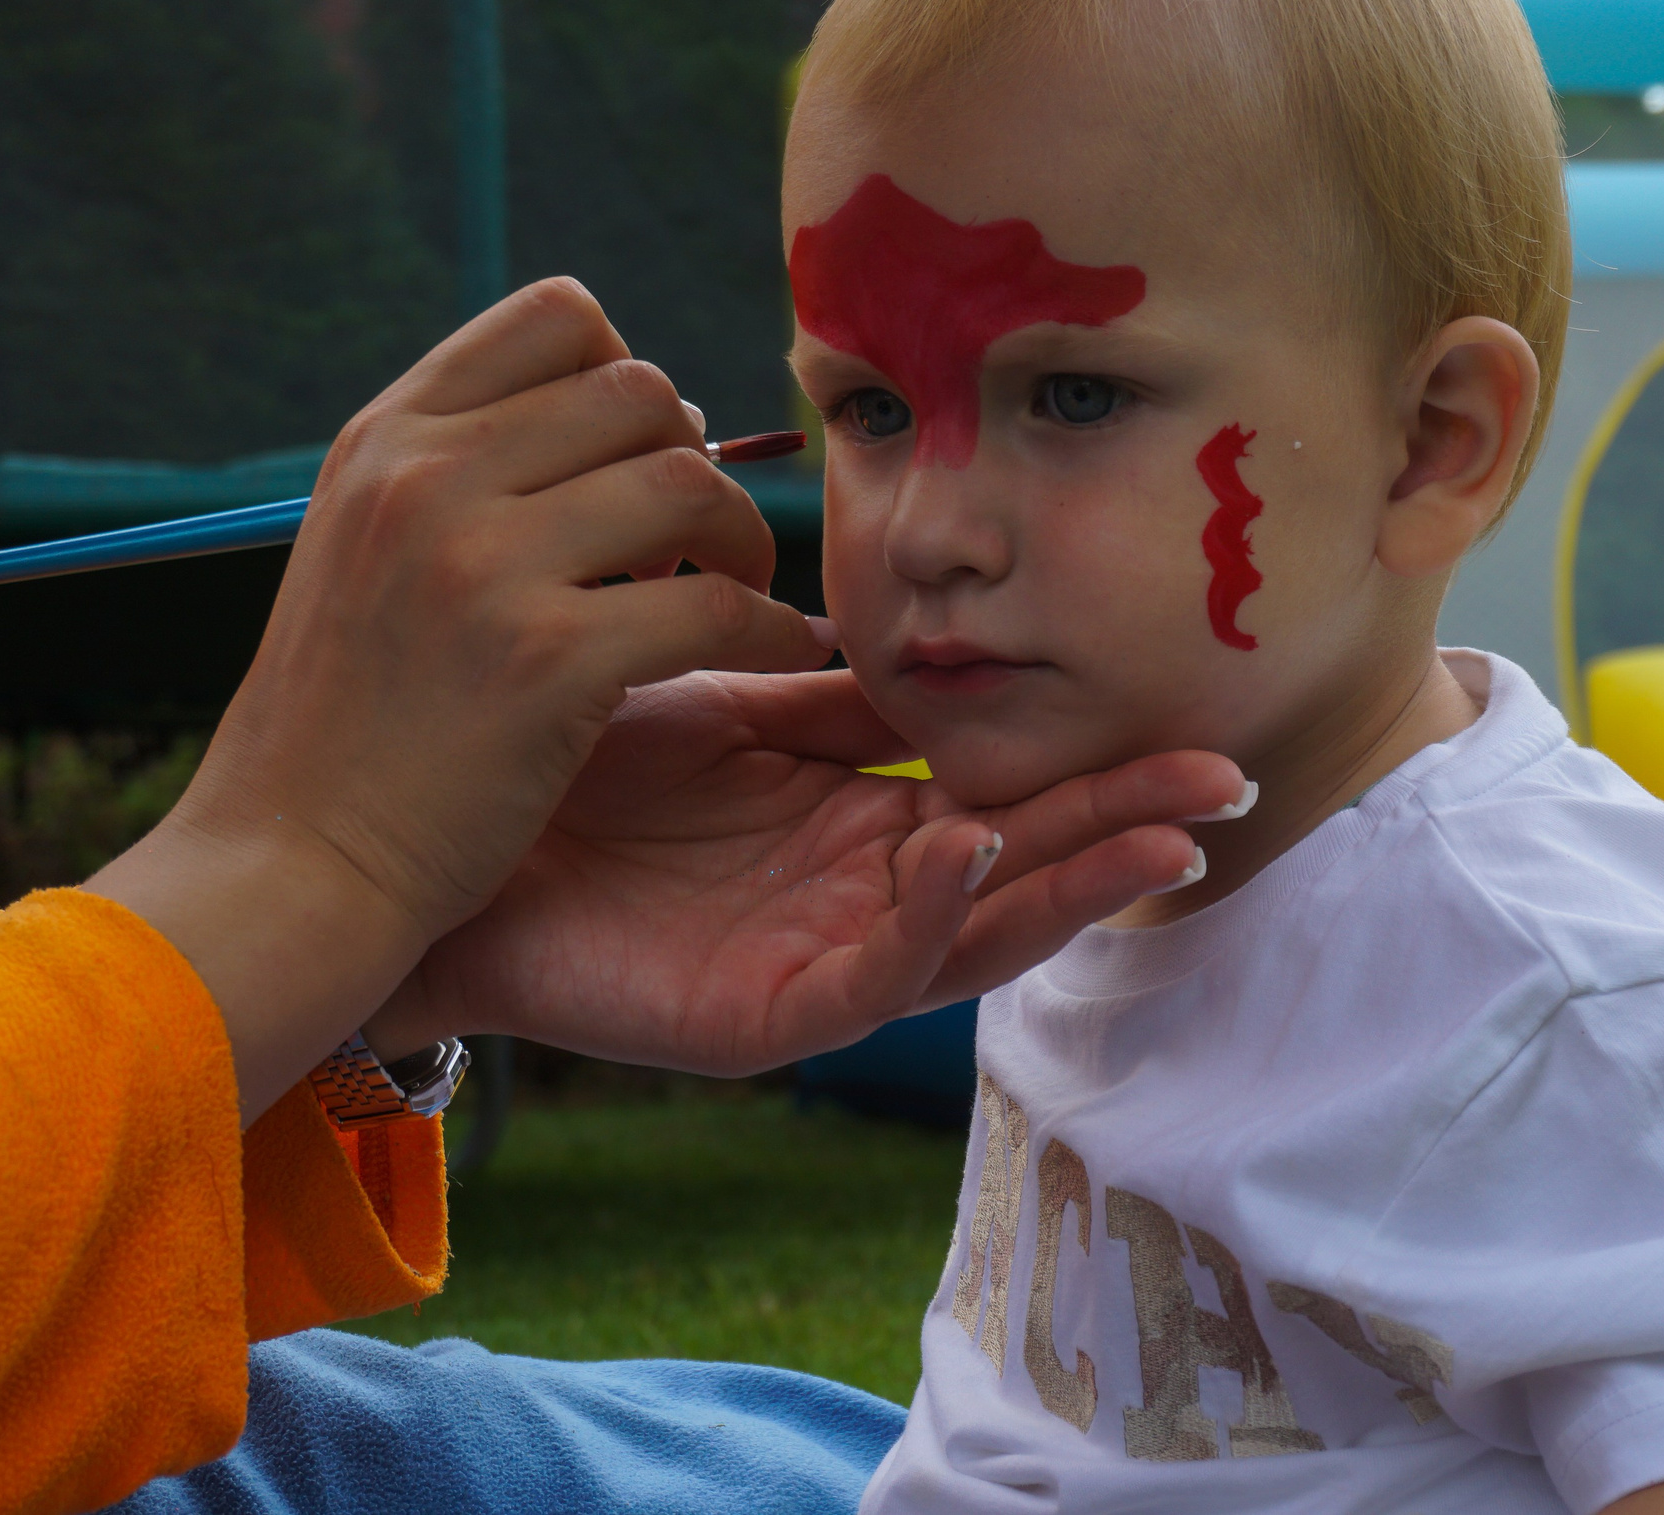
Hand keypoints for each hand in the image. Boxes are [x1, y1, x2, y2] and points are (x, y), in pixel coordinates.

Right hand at [88, 280, 834, 1119]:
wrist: (288, 864)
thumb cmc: (347, 722)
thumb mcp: (368, 548)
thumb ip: (468, 469)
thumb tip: (644, 406)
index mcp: (387, 438)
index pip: (557, 316)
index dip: (628, 374)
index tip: (637, 458)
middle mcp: (429, 477)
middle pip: (641, 392)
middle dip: (695, 459)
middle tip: (695, 542)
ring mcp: (484, 565)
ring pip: (691, 484)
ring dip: (741, 538)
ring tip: (728, 592)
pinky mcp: (547, 661)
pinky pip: (718, 608)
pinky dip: (767, 627)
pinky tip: (767, 651)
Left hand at [363, 668, 1247, 1073]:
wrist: (434, 839)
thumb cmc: (574, 768)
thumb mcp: (725, 706)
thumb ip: (833, 697)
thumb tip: (945, 646)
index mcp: (859, 823)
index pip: (1006, 793)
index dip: (1095, 763)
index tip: (1189, 717)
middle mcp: (859, 899)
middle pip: (1022, 867)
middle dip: (1126, 827)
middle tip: (1229, 782)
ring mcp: (818, 965)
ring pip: (975, 935)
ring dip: (1070, 886)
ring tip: (1163, 838)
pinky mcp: (763, 1018)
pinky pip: (868, 978)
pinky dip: (926, 920)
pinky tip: (966, 849)